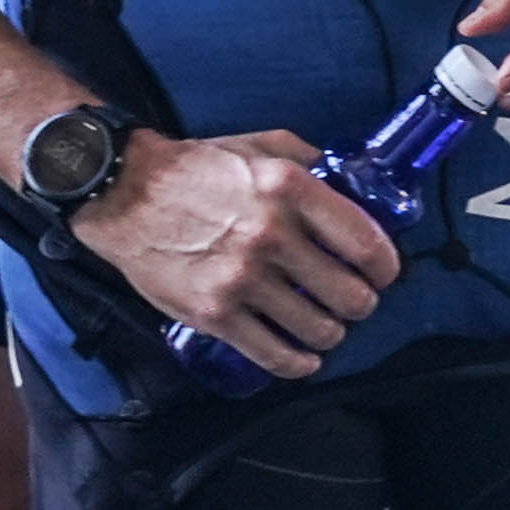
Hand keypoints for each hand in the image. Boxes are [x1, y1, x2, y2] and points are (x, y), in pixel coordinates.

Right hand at [77, 130, 398, 379]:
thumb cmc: (197, 168)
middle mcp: (271, 235)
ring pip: (318, 329)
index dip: (386, 267)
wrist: (124, 193)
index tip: (382, 274)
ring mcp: (242, 278)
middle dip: (360, 304)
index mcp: (289, 189)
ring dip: (331, 333)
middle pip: (349, 295)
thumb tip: (354, 183)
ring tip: (325, 326)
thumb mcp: (262, 145)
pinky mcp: (214, 313)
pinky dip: (299, 364)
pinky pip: (275, 355)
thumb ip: (311, 162)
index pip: (366, 243)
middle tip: (353, 302)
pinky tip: (304, 358)